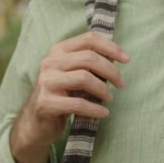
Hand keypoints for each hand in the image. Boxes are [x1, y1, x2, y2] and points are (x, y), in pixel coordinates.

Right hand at [10, 31, 128, 162]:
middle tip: (121, 84)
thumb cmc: (62, 96)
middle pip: (89, 58)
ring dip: (103, 89)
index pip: (88, 39)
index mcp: (58, 51)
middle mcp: (49, 63)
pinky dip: (95, 109)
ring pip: (84, 78)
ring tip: (109, 98)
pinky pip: (78, 103)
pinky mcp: (46, 103)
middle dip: (111, 71)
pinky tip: (104, 113)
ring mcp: (46, 82)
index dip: (111, 47)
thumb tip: (117, 58)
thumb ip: (89, 64)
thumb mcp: (73, 74)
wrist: (36, 123)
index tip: (126, 59)